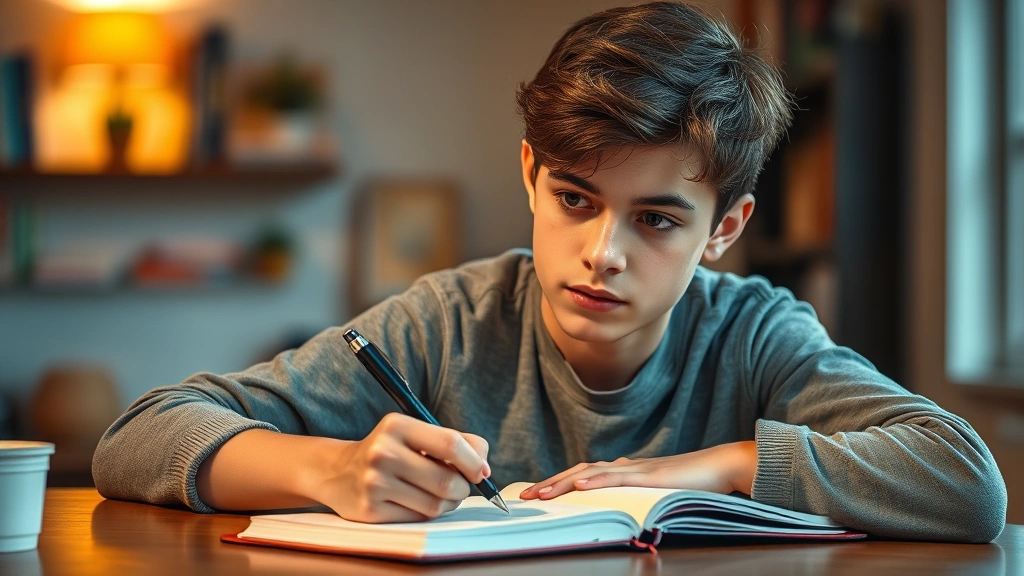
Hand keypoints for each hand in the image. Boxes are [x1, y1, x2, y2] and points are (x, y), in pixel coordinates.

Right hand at [311, 412, 490, 522]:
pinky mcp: (370, 509)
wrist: (337, 471)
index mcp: (397, 426)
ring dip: (448, 504)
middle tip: (461, 487)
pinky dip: (426, 513)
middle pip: (447, 480)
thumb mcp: (414, 433)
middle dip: (463, 488)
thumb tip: (484, 467)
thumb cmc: (388, 451)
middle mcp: (383, 452)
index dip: (474, 461)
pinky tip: (416, 502)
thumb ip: (452, 443)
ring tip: (440, 494)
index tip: (482, 472)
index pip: (451, 444)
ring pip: (435, 504)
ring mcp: (375, 483)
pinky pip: (418, 518)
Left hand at [519, 441, 756, 500]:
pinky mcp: (650, 475)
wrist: (723, 466)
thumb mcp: (656, 494)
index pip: (583, 474)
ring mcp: (636, 469)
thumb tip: (617, 511)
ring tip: (541, 492)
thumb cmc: (693, 483)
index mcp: (625, 471)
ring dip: (562, 482)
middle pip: (579, 471)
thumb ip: (636, 497)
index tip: (536, 493)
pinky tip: (579, 484)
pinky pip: (617, 476)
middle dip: (550, 483)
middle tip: (525, 494)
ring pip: (591, 472)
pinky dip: (595, 478)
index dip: (558, 483)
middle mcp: (625, 466)